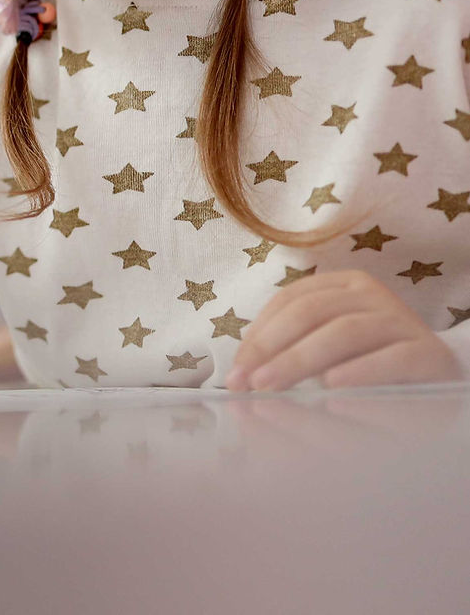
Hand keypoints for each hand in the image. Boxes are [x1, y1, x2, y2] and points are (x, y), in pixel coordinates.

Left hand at [227, 270, 461, 390]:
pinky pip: (391, 358)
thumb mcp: (325, 350)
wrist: (436, 379)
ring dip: (300, 360)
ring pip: (344, 331)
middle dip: (270, 348)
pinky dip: (359, 371)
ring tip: (271, 385)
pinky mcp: (429, 353)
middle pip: (310, 312)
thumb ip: (288, 350)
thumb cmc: (368, 363)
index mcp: (342, 285)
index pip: (289, 300)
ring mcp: (401, 320)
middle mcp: (372, 294)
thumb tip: (239, 373)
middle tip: (246, 382)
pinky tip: (331, 387)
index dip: (257, 334)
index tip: (235, 370)